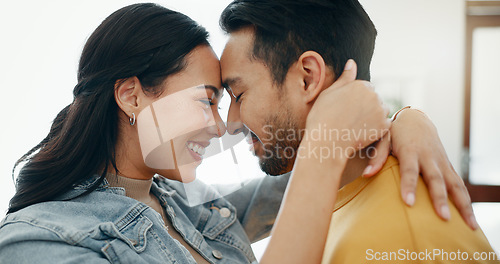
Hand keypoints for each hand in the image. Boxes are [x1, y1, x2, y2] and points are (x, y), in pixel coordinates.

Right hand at [306, 59, 390, 156]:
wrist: (326, 143)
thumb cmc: (322, 117)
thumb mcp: (329, 93)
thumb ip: (344, 78)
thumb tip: (352, 63)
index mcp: (360, 85)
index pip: (366, 87)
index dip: (355, 98)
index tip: (345, 108)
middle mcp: (374, 96)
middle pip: (374, 98)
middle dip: (366, 106)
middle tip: (349, 118)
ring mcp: (380, 112)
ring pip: (381, 110)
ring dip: (373, 115)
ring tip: (356, 125)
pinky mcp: (384, 127)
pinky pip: (384, 124)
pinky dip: (376, 128)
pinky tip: (362, 132)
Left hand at [364, 108, 477, 229]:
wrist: (416, 120)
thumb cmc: (395, 132)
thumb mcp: (383, 138)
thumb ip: (377, 156)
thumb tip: (367, 174)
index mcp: (410, 150)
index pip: (410, 170)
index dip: (409, 186)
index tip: (409, 203)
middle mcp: (429, 157)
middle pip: (436, 180)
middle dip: (440, 199)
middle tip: (443, 217)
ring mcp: (441, 162)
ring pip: (455, 184)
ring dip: (463, 204)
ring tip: (469, 225)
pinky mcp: (448, 166)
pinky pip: (459, 185)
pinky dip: (466, 200)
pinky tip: (470, 218)